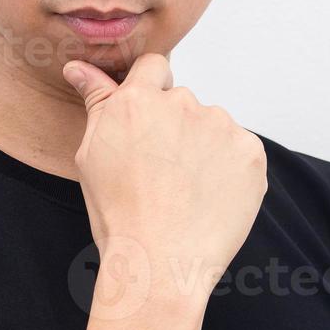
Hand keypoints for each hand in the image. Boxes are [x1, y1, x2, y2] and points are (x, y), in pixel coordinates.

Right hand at [62, 52, 267, 302]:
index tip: (149, 124)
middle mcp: (182, 103)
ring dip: (203, 148)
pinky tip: (210, 198)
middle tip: (162, 173)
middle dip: (175, 128)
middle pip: (183, 102)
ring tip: (186, 192)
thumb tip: (78, 67)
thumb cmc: (119, 215)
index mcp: (138, 100)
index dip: (152, 92)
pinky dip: (229, 169)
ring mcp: (221, 125)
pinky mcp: (251, 151)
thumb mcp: (91, 155)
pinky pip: (239, 150)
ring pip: (212, 127)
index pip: (154, 67)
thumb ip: (96, 102)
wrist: (161, 263)